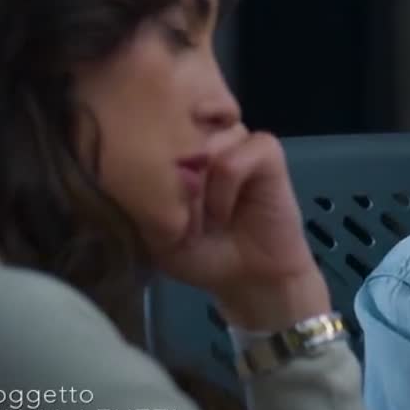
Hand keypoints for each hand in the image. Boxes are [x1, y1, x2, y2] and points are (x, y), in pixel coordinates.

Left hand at [158, 125, 330, 330]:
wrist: (248, 277)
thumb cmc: (198, 253)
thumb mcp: (152, 229)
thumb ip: (143, 193)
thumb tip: (152, 166)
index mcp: (175, 144)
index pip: (148, 132)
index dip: (146, 172)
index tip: (152, 209)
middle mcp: (204, 133)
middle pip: (175, 135)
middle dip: (173, 183)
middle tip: (181, 220)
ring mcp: (235, 138)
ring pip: (204, 144)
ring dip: (199, 190)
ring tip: (205, 219)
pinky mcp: (266, 152)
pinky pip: (235, 159)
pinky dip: (224, 190)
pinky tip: (225, 212)